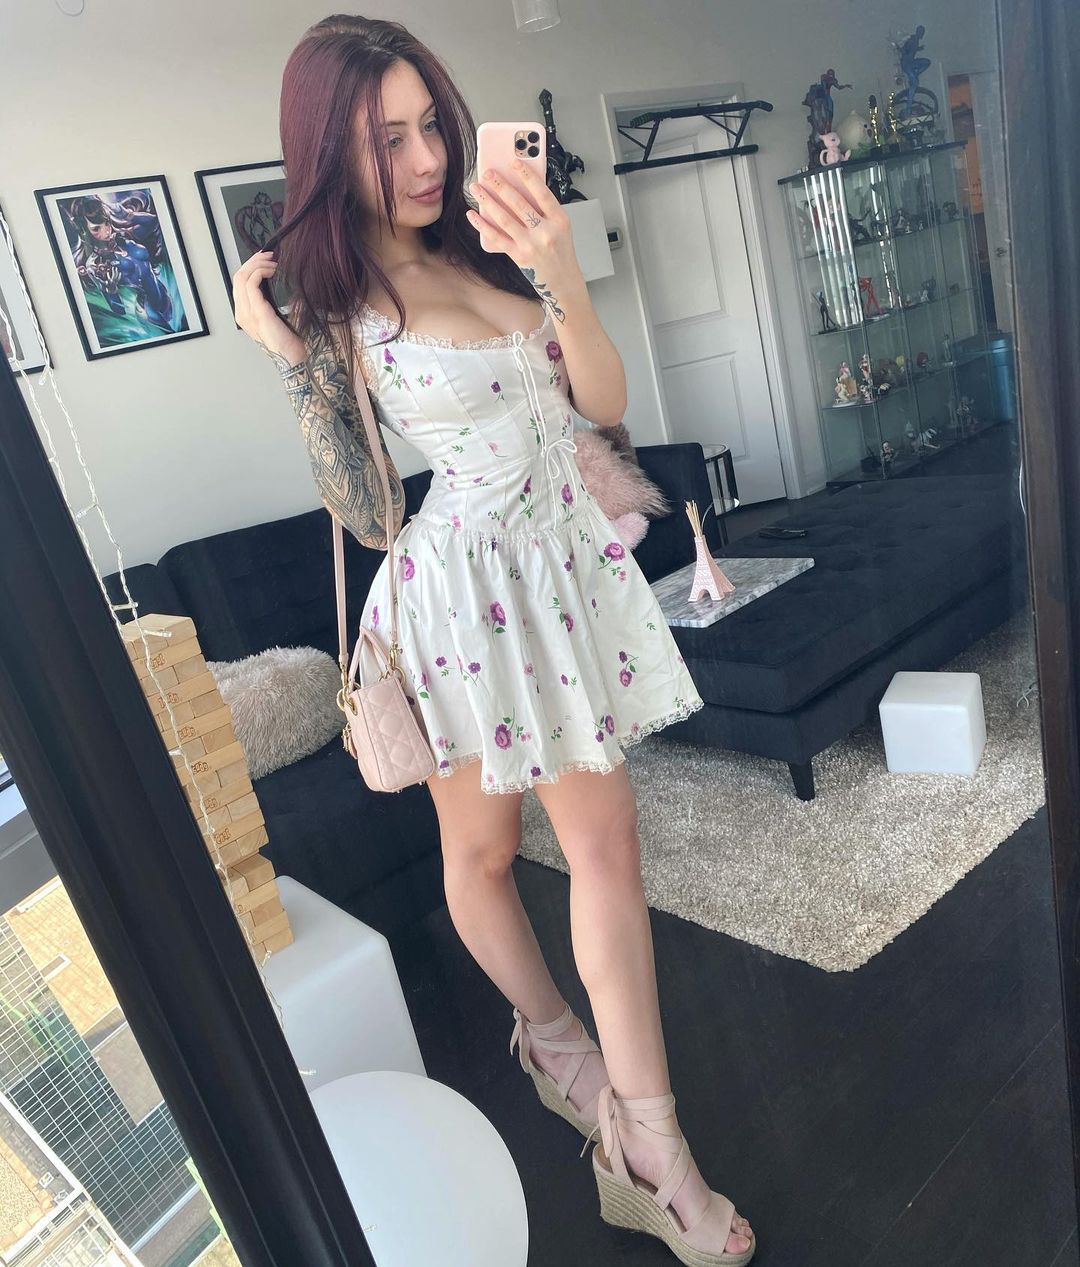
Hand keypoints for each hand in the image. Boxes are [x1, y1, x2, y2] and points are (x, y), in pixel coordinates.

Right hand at [232, 249, 304, 364]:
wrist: (293, 358)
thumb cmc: (289, 341)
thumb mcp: (279, 317)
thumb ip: (273, 302)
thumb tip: (282, 284)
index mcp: (245, 313)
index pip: (240, 282)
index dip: (251, 266)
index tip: (266, 258)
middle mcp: (242, 312)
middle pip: (238, 276)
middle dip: (253, 261)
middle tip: (270, 254)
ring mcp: (247, 312)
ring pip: (241, 276)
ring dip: (257, 263)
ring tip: (272, 261)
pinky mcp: (257, 312)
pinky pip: (251, 283)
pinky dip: (261, 271)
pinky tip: (273, 270)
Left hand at [466, 161, 582, 312]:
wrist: (563, 282)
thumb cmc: (561, 251)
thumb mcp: (560, 227)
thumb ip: (544, 209)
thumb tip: (518, 187)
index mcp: (559, 220)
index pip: (542, 193)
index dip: (527, 176)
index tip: (514, 162)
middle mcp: (546, 232)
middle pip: (519, 203)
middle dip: (500, 185)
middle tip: (488, 172)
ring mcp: (531, 245)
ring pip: (505, 219)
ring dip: (488, 201)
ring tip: (476, 188)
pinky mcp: (519, 256)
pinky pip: (497, 238)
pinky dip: (483, 225)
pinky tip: (473, 214)